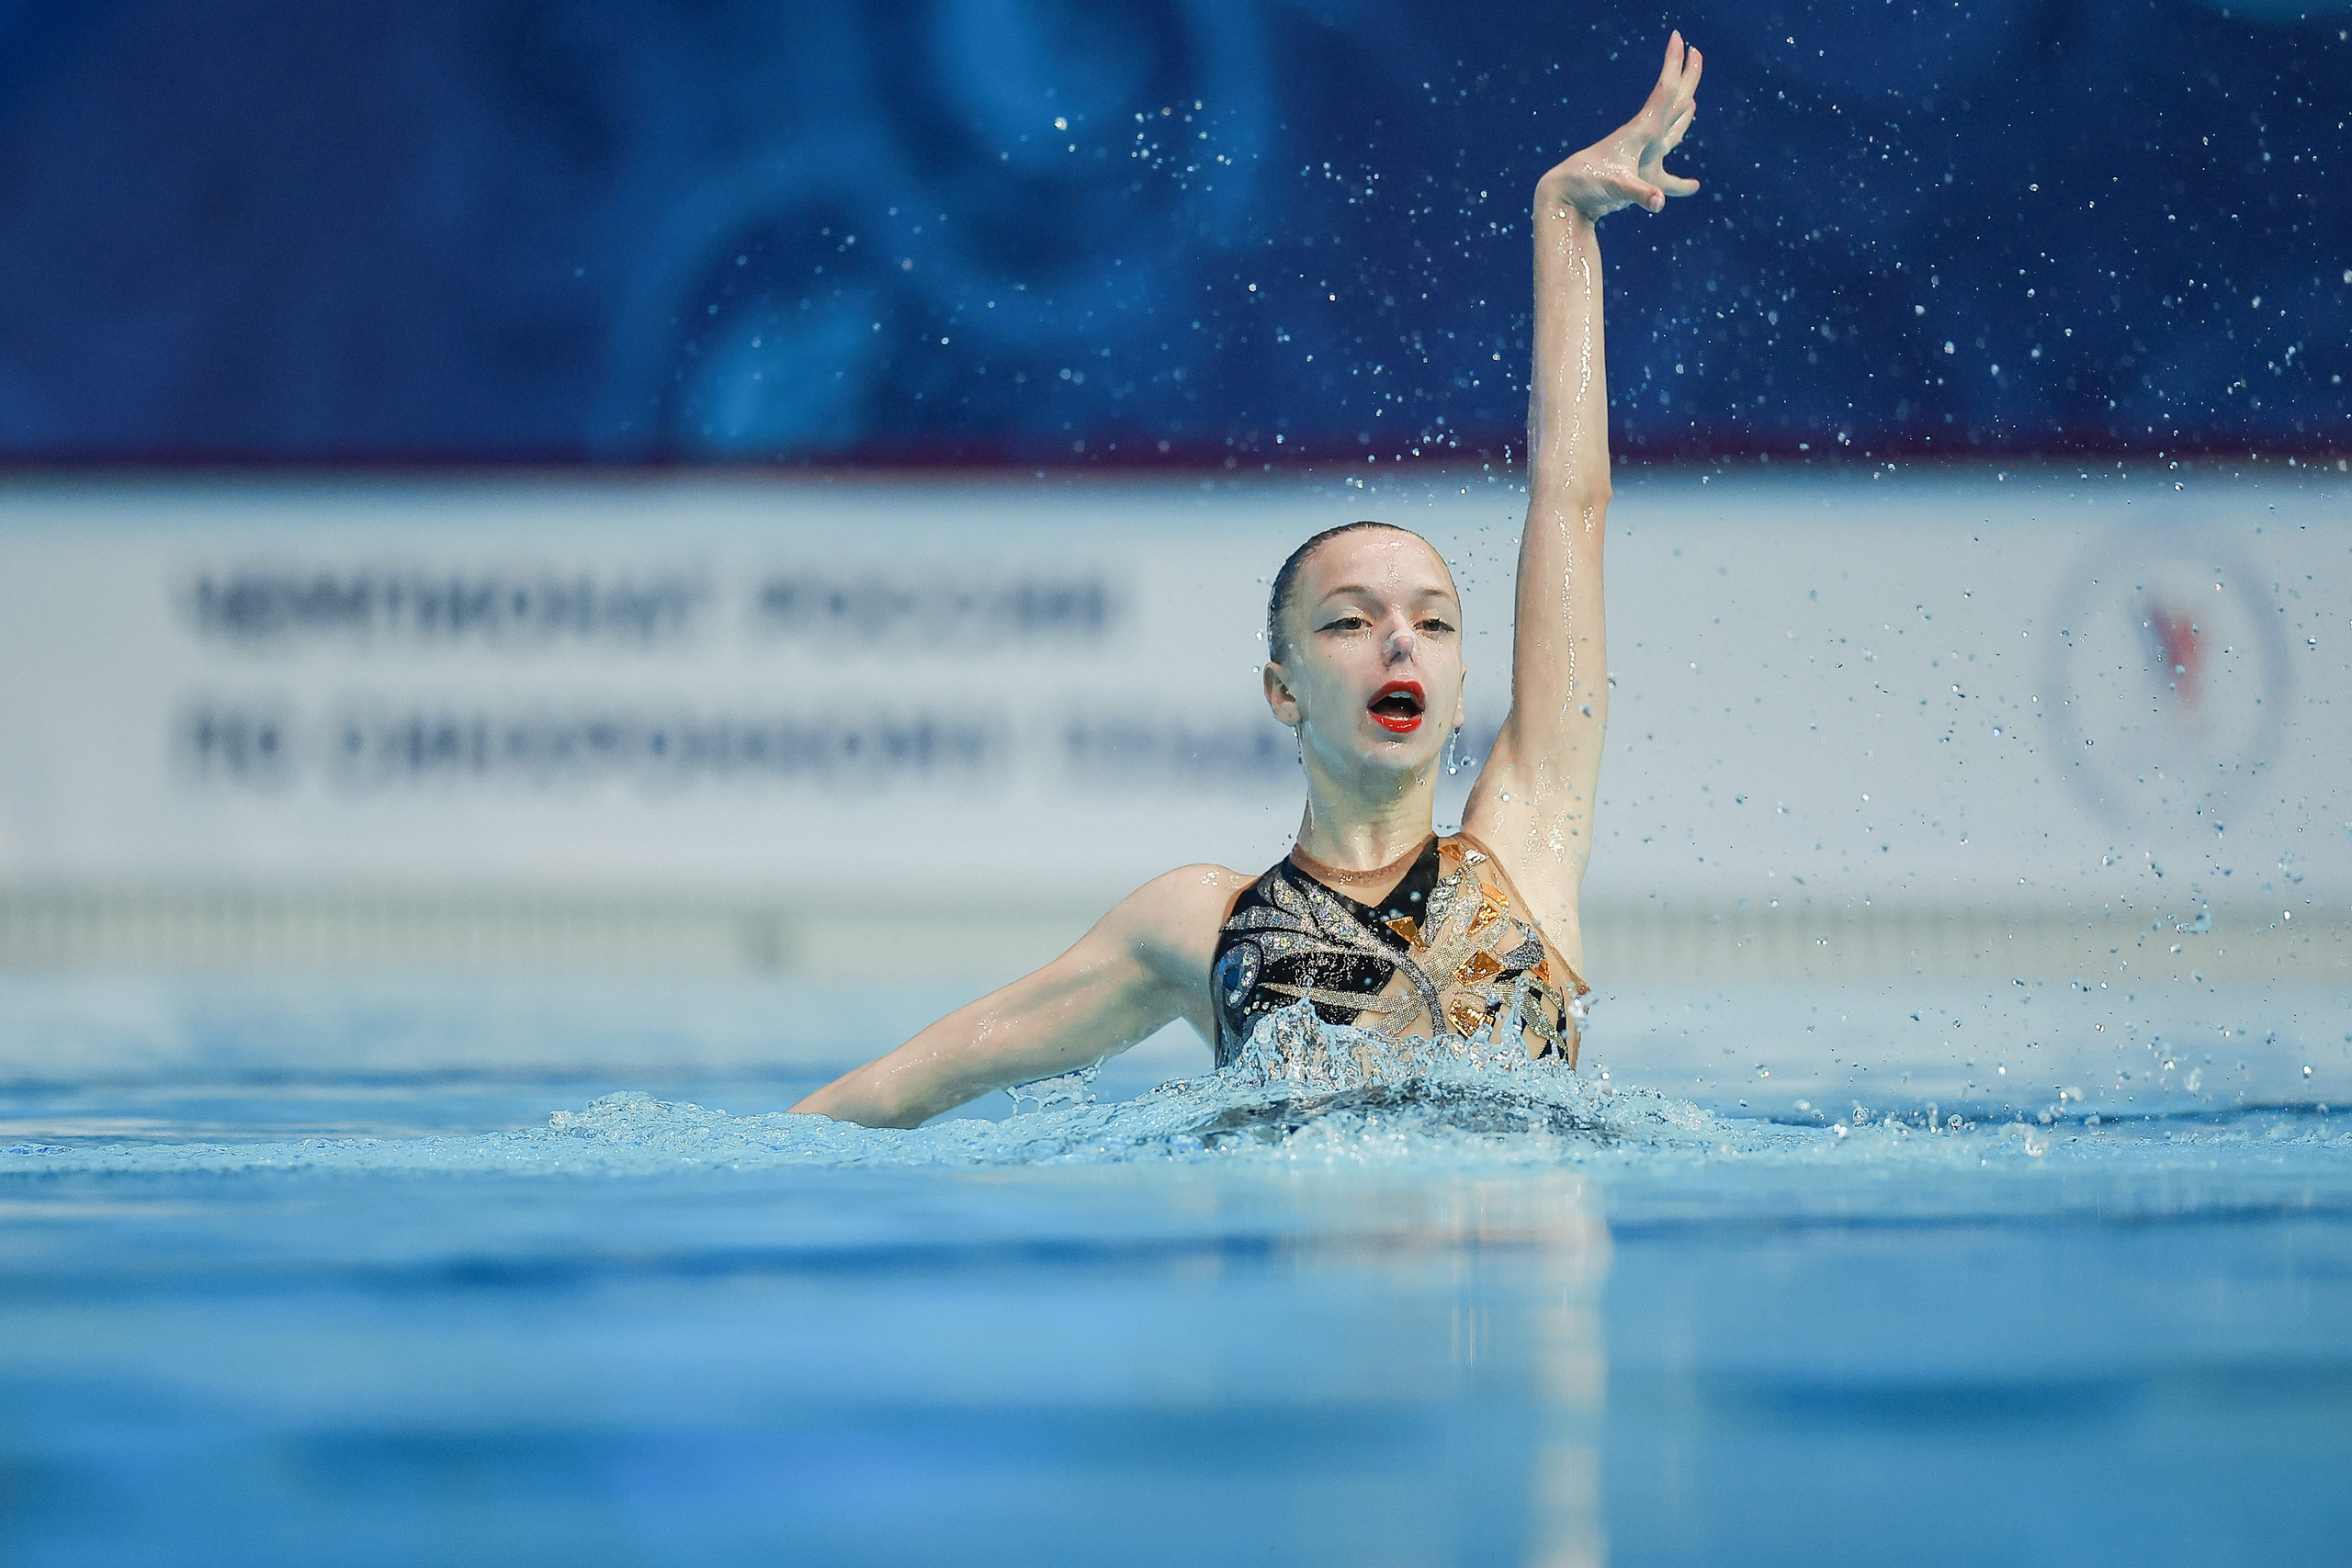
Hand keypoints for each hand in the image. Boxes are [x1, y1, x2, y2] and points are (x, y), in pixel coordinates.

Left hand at [1538, 32, 1702, 219]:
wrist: (1565, 197)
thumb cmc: (1587, 186)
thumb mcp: (1616, 188)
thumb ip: (1639, 193)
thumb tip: (1659, 202)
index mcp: (1640, 130)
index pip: (1664, 90)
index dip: (1674, 64)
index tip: (1679, 37)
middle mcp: (1642, 136)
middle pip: (1672, 100)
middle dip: (1686, 77)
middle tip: (1696, 51)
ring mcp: (1640, 154)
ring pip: (1670, 128)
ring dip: (1683, 114)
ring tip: (1693, 101)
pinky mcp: (1638, 174)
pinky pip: (1666, 171)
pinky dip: (1681, 180)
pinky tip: (1693, 186)